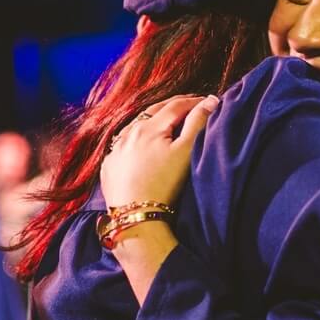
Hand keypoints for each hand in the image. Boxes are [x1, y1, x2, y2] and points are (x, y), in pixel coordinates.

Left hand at [100, 94, 218, 208]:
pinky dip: (137, 139)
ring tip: (167, 123)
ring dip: (153, 121)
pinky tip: (143, 146)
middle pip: (154, 112)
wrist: (136, 218)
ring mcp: (116, 150)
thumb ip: (198, 123)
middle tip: (191, 107)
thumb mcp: (186, 153)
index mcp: (149, 127)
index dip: (194, 101)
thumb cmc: (165, 186)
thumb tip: (210, 101)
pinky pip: (124, 145)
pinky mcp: (109, 167)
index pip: (176, 105)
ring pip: (136, 126)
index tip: (208, 102)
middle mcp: (128, 133)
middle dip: (174, 107)